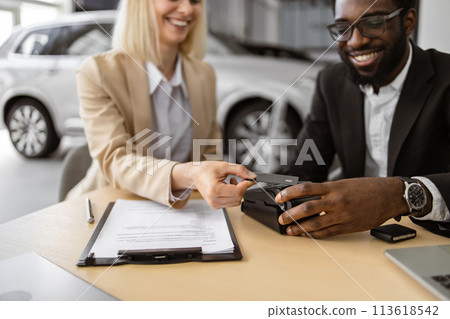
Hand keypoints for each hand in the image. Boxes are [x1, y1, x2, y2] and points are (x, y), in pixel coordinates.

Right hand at [172, 161, 255, 208]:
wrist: (194, 175)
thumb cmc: (205, 170)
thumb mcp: (223, 166)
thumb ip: (239, 170)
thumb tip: (251, 176)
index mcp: (215, 190)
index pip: (238, 192)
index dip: (246, 184)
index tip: (249, 178)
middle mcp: (214, 200)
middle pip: (238, 198)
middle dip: (242, 188)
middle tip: (238, 178)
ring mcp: (214, 204)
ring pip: (236, 201)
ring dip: (237, 192)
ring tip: (230, 181)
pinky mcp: (215, 206)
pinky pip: (231, 203)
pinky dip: (233, 195)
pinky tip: (227, 187)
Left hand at [275, 177, 408, 237]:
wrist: (388, 196)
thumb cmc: (366, 188)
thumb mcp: (344, 184)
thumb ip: (327, 191)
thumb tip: (307, 197)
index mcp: (334, 187)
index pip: (306, 189)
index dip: (289, 193)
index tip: (279, 197)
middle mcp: (336, 201)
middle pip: (307, 208)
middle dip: (291, 214)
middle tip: (281, 218)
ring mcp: (342, 215)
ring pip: (316, 224)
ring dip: (300, 229)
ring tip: (290, 231)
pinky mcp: (348, 227)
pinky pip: (328, 233)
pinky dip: (315, 234)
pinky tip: (307, 235)